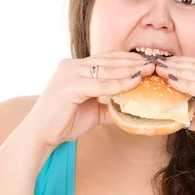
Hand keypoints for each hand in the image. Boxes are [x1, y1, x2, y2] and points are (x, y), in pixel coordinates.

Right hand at [21, 51, 154, 148]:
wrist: (40, 135)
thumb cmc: (63, 122)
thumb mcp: (92, 111)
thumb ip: (109, 105)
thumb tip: (132, 108)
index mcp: (75, 67)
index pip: (106, 59)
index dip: (128, 60)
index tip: (147, 62)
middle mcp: (71, 65)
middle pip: (109, 60)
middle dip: (133, 62)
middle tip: (155, 63)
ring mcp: (69, 73)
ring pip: (106, 70)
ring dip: (130, 70)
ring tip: (149, 70)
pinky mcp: (69, 86)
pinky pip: (100, 85)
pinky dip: (119, 84)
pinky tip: (134, 83)